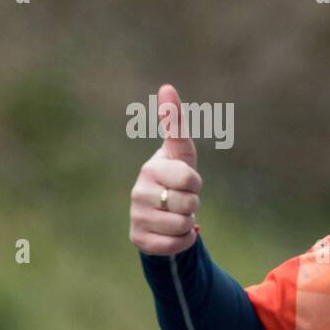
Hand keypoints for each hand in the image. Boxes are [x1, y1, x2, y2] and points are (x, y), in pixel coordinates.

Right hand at [129, 83, 201, 255]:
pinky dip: (183, 240)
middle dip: (193, 203)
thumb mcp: (181, 154)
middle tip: (181, 200)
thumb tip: (167, 86)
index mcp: (152, 168)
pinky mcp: (138, 238)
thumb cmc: (176, 179)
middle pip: (191, 203)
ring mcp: (136, 215)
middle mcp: (138, 190)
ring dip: (188, 222)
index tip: (185, 180)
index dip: (193, 182)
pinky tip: (173, 232)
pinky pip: (176, 243)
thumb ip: (176, 124)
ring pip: (183, 224)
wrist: (161, 215)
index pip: (188, 177)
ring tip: (176, 214)